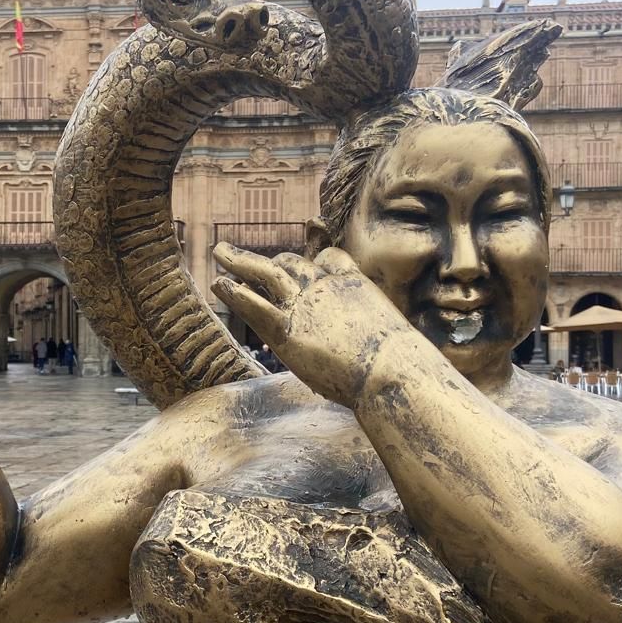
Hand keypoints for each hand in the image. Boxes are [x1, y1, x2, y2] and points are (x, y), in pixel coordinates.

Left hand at [210, 244, 414, 407]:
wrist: (391, 370)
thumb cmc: (402, 366)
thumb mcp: (395, 339)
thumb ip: (380, 338)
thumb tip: (397, 358)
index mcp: (354, 284)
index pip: (329, 259)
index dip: (314, 260)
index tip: (300, 262)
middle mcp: (327, 286)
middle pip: (294, 263)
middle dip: (271, 259)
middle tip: (248, 255)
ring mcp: (305, 305)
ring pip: (267, 273)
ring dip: (240, 261)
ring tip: (219, 252)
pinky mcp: (287, 328)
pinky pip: (255, 304)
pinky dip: (235, 293)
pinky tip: (219, 284)